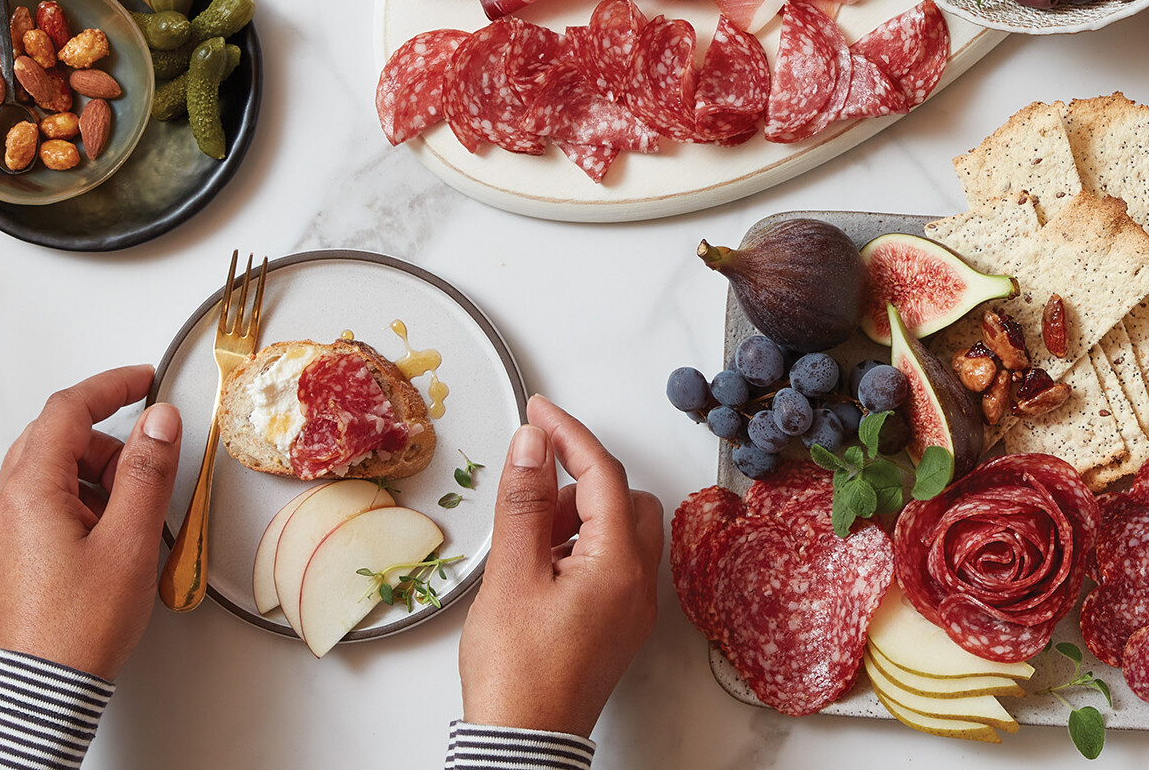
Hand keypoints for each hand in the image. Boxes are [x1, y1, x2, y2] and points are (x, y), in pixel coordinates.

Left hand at [0, 365, 181, 679]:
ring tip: (128, 519)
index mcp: (27, 489)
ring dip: (91, 476)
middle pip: (54, 439)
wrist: (38, 690)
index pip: (66, 410)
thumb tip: (158, 420)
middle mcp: (1, 502)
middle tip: (147, 468)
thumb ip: (146, 472)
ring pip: (45, 472)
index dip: (109, 386)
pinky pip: (37, 503)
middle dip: (105, 442)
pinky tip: (103, 538)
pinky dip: (75, 503)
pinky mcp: (2, 553)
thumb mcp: (128, 542)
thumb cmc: (79, 625)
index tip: (144, 380)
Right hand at [461, 395, 664, 736]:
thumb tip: (533, 445)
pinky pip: (610, 565)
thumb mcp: (511, 576)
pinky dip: (579, 549)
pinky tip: (537, 569)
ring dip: (577, 518)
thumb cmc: (518, 676)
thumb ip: (524, 503)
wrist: (521, 743)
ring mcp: (630, 609)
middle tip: (529, 486)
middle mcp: (638, 585)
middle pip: (624, 499)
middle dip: (578, 481)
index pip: (603, 474)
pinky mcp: (616, 627)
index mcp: (619, 565)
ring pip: (620, 533)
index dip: (569, 434)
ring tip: (525, 542)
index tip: (539, 411)